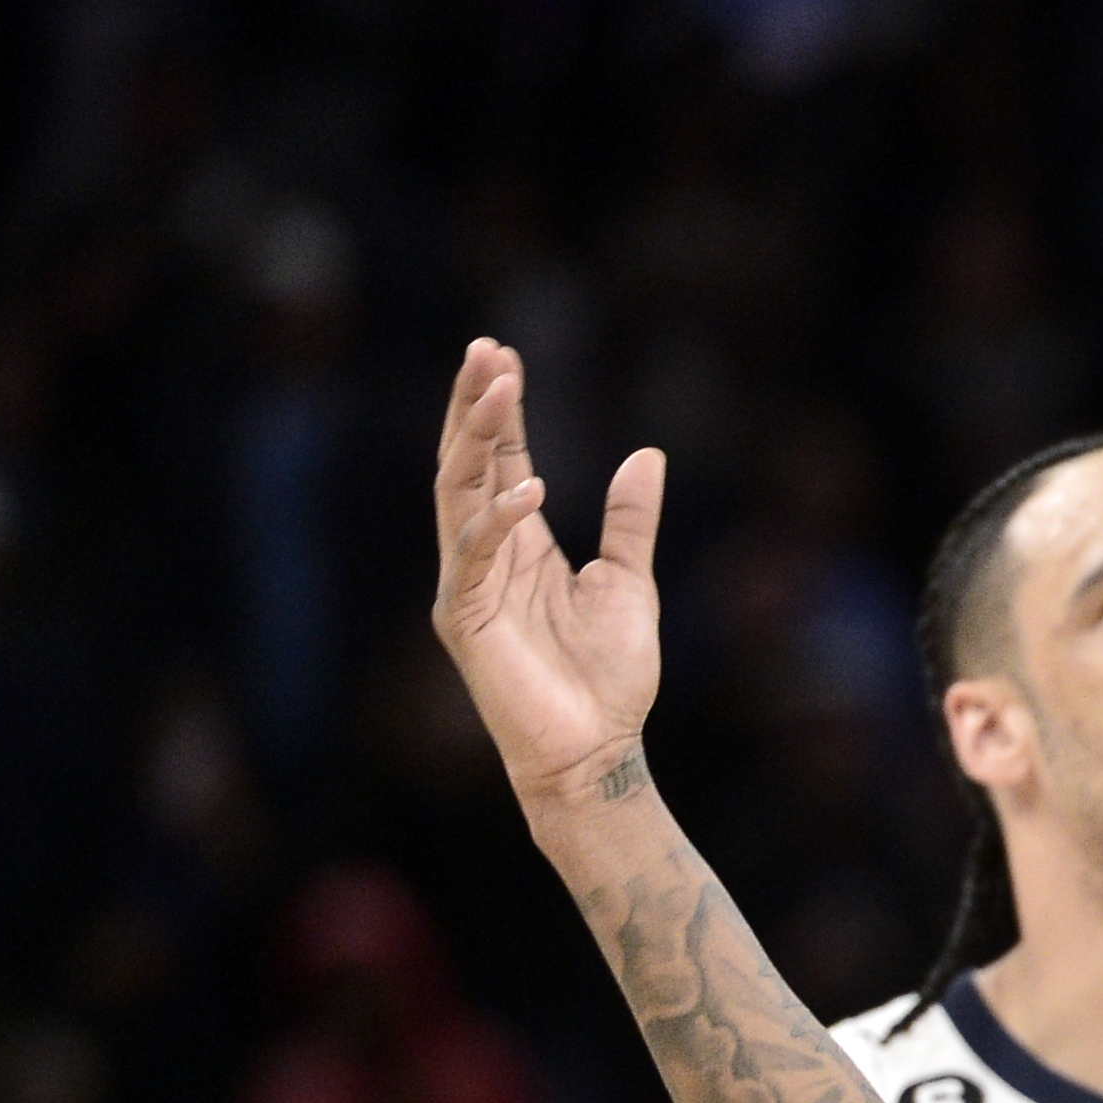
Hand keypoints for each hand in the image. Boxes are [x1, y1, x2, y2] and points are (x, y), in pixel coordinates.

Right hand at [429, 339, 665, 809]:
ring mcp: (469, 584)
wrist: (599, 752)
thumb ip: (630, 522)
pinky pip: (472, 559)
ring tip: (497, 388)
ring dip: (476, 440)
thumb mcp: (630, 582)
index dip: (501, 411)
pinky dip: (496, 522)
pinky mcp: (465, 620)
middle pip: (467, 464)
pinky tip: (526, 490)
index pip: (500, 461)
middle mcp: (485, 555)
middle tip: (485, 350)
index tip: (503, 354)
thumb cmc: (610, 678)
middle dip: (475, 407)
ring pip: (457, 495)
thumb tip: (645, 455)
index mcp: (520, 543)